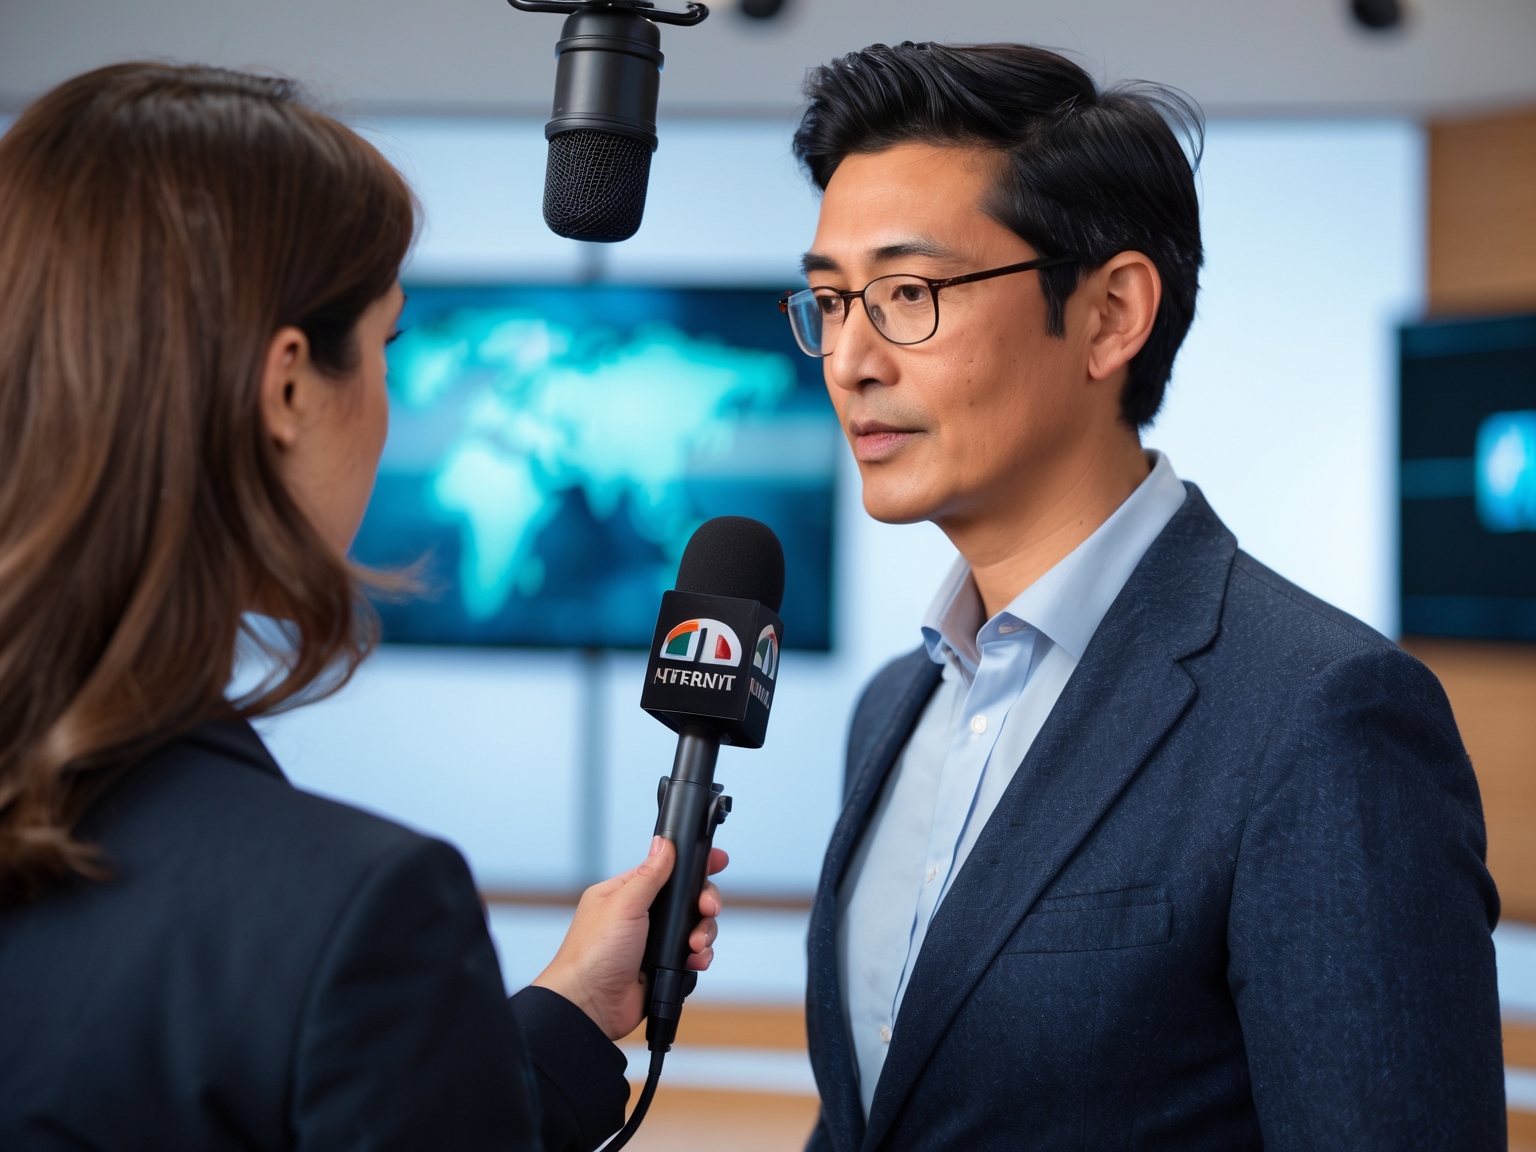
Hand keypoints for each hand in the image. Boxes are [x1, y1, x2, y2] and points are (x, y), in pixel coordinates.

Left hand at [532, 836, 727, 1040]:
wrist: (591, 1005)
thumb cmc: (594, 953)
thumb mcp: (624, 905)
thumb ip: (648, 874)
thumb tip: (663, 843)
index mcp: (625, 893)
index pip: (666, 869)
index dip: (694, 864)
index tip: (719, 861)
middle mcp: (641, 915)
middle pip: (688, 898)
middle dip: (703, 903)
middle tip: (708, 908)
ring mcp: (653, 941)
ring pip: (694, 927)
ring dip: (703, 933)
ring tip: (696, 945)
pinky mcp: (663, 966)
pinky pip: (692, 955)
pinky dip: (699, 957)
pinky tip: (695, 961)